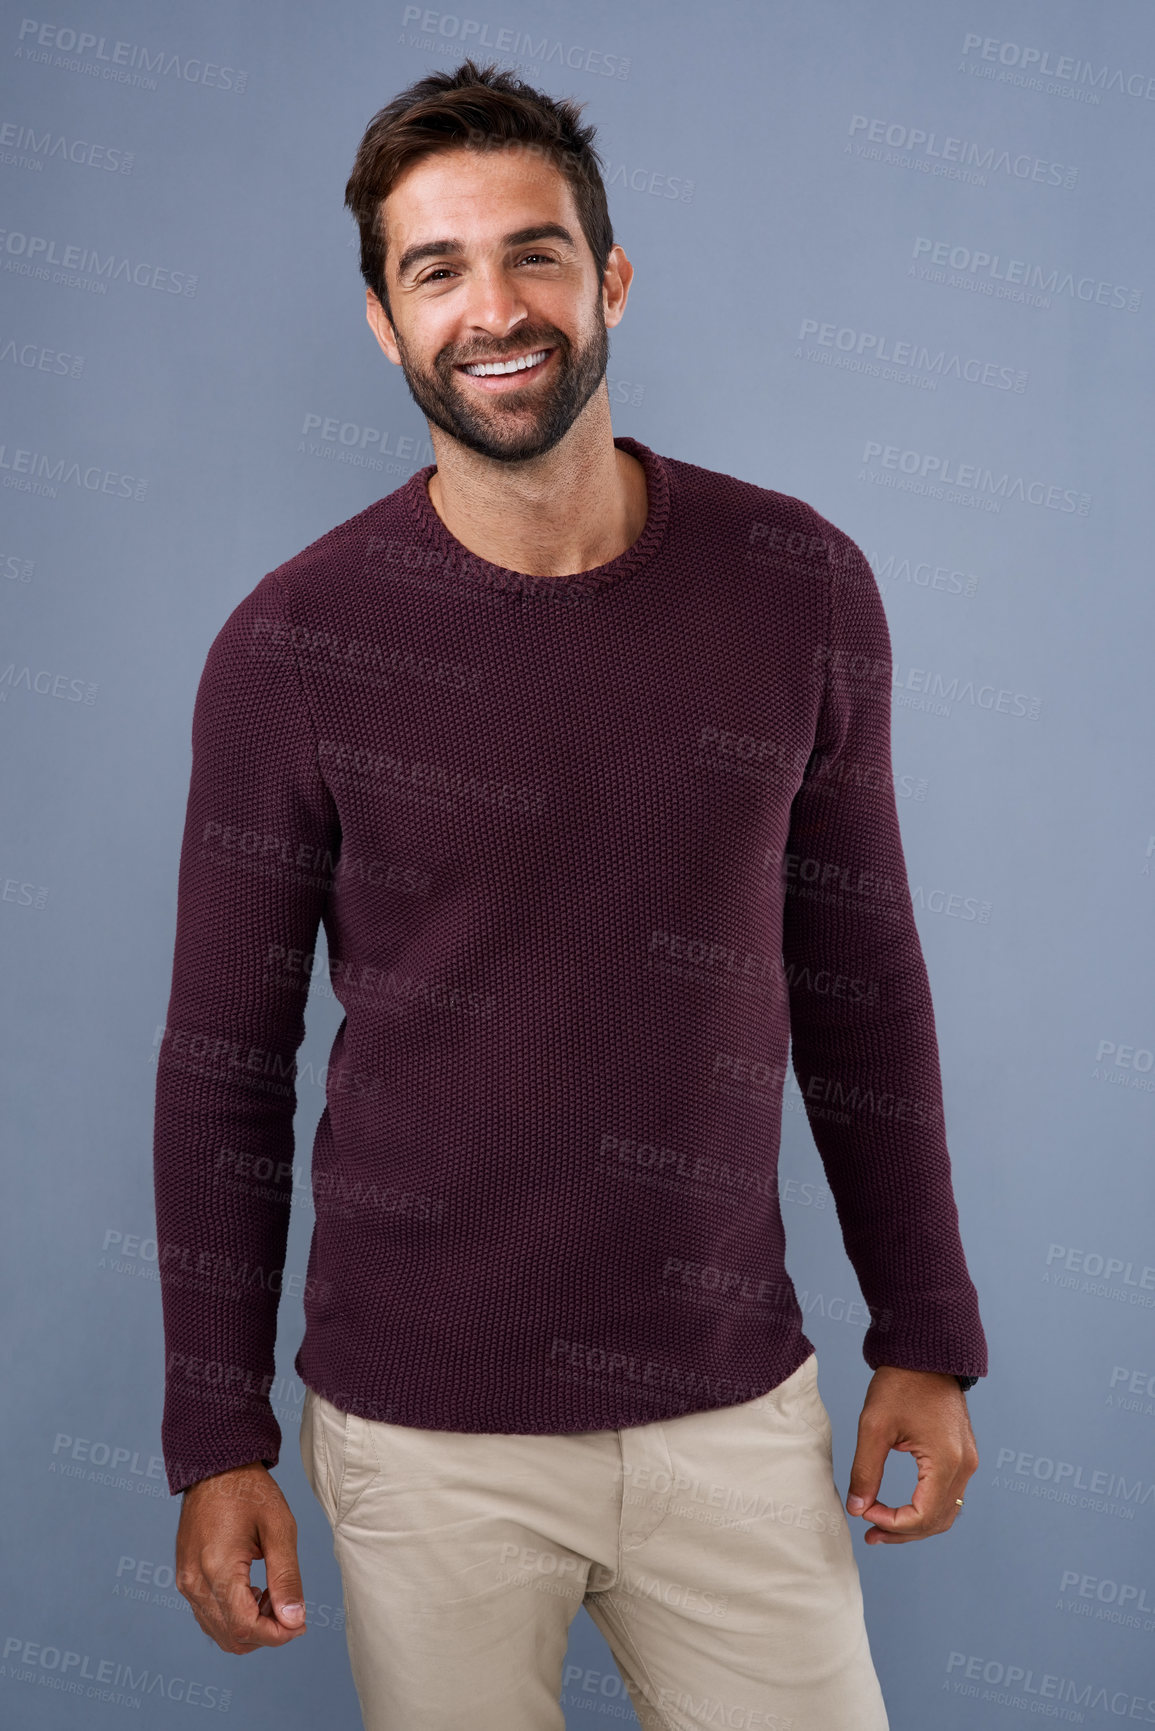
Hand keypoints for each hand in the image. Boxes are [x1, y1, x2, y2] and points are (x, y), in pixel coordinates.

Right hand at [175, 1460, 306, 1652]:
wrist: (216, 1468)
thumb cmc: (249, 1492)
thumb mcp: (280, 1529)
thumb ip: (287, 1578)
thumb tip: (294, 1621)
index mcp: (217, 1567)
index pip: (245, 1627)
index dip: (276, 1635)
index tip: (299, 1624)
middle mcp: (194, 1581)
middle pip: (231, 1637)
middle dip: (266, 1633)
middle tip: (290, 1607)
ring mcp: (186, 1582)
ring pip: (218, 1632)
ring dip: (250, 1626)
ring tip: (273, 1594)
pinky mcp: (185, 1579)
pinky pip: (208, 1616)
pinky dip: (234, 1617)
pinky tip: (254, 1592)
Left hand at [844, 1366, 978, 1544]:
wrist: (925, 1354)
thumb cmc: (900, 1383)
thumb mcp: (874, 1426)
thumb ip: (866, 1470)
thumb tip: (857, 1509)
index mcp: (946, 1461)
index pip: (922, 1516)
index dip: (892, 1523)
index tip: (865, 1513)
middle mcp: (964, 1466)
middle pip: (937, 1521)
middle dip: (902, 1532)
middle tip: (869, 1534)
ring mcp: (967, 1461)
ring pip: (945, 1512)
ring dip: (914, 1525)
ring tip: (881, 1525)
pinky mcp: (962, 1455)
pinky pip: (948, 1495)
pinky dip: (925, 1508)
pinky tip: (899, 1508)